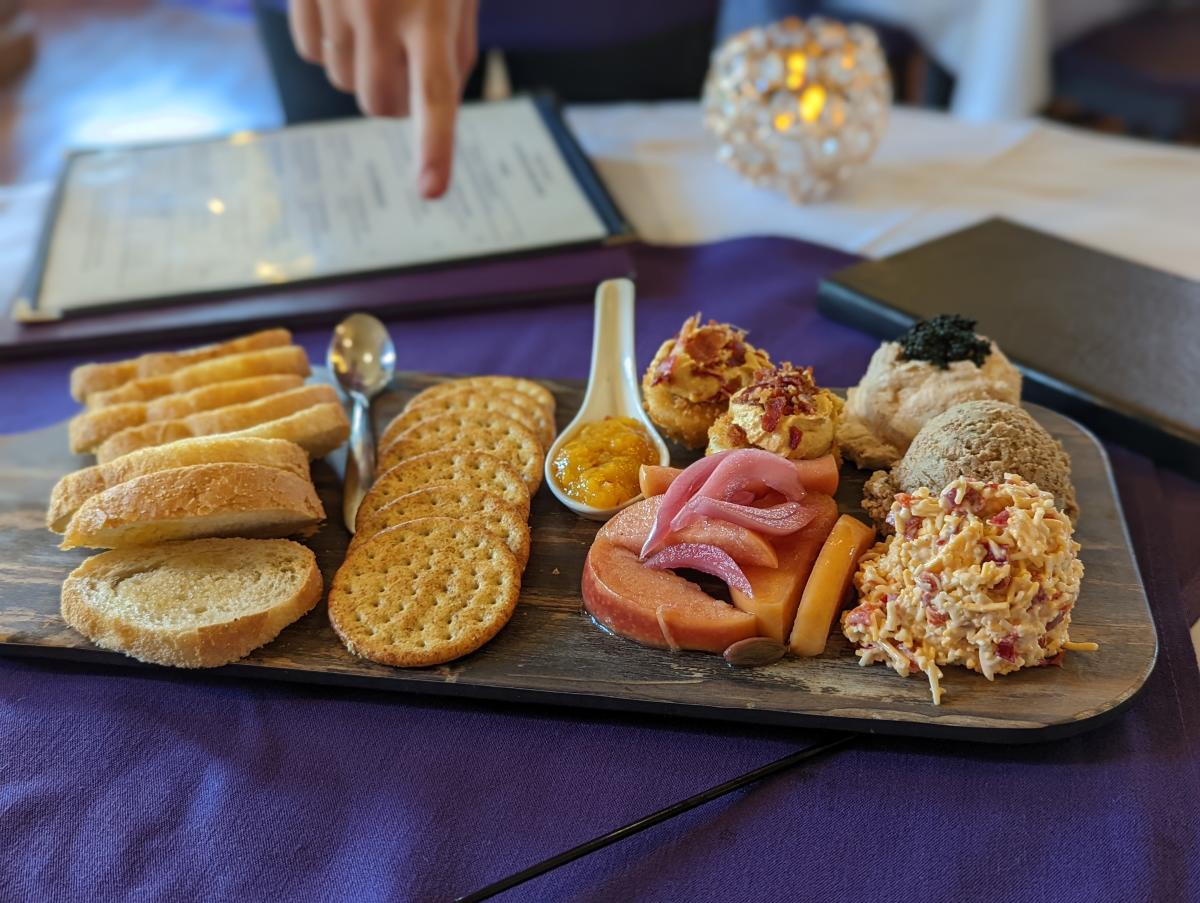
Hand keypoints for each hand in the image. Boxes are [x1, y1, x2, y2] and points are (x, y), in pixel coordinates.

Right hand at [289, 0, 478, 197]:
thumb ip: (454, 50)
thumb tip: (431, 115)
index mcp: (431, 12)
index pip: (433, 93)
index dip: (433, 146)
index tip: (431, 191)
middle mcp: (381, 9)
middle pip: (380, 103)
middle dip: (393, 98)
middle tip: (403, 60)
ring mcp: (337, 1)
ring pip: (343, 82)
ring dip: (360, 67)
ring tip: (375, 17)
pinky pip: (310, 52)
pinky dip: (326, 44)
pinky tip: (343, 9)